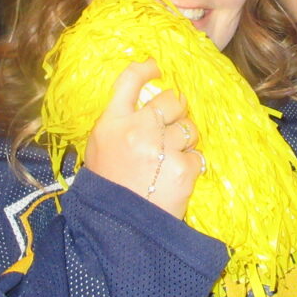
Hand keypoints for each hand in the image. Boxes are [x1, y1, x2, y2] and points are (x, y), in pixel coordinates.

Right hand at [84, 60, 203, 218]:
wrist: (117, 229)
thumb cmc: (107, 186)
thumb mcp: (100, 148)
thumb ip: (120, 123)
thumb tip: (147, 101)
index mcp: (111, 123)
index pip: (129, 81)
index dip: (147, 68)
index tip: (157, 67)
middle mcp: (137, 130)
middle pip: (171, 99)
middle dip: (177, 109)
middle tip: (171, 126)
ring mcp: (162, 149)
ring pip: (189, 127)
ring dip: (186, 139)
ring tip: (171, 157)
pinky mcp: (182, 169)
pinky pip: (196, 155)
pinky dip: (190, 165)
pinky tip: (175, 178)